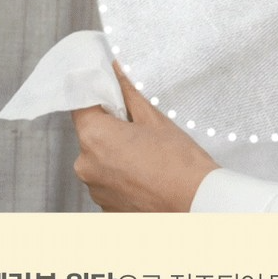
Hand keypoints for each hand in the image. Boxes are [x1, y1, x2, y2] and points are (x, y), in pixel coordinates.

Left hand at [72, 62, 219, 211]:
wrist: (197, 204)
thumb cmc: (179, 163)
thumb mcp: (155, 119)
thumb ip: (129, 92)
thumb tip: (116, 70)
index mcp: (94, 137)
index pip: (80, 105)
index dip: (97, 97)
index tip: (113, 96)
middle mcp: (86, 166)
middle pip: (91, 135)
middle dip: (111, 129)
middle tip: (141, 129)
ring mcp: (96, 191)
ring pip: (101, 161)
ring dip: (117, 156)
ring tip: (148, 158)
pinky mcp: (107, 208)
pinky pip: (110, 183)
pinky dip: (124, 178)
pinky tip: (148, 176)